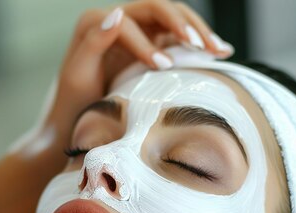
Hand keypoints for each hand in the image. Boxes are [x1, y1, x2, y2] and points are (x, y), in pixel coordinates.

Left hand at [46, 0, 232, 142]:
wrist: (78, 120)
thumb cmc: (74, 101)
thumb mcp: (78, 74)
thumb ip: (94, 41)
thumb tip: (117, 13)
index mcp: (98, 22)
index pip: (131, 21)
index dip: (148, 42)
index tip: (163, 66)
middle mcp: (120, 20)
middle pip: (160, 9)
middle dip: (184, 25)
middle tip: (201, 47)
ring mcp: (141, 31)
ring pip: (176, 19)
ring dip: (199, 31)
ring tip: (219, 49)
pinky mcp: (155, 45)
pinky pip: (181, 37)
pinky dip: (201, 43)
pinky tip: (221, 52)